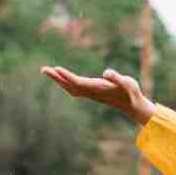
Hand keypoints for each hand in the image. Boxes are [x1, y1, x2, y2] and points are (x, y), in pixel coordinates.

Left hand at [40, 65, 155, 125]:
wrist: (132, 104)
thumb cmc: (131, 92)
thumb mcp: (127, 83)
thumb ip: (117, 78)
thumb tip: (106, 73)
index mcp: (97, 88)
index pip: (78, 82)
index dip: (67, 76)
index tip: (56, 69)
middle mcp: (91, 91)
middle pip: (70, 85)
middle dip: (57, 77)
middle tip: (43, 70)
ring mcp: (90, 93)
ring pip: (70, 87)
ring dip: (59, 80)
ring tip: (47, 71)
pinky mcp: (91, 92)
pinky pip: (74, 88)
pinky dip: (65, 82)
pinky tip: (61, 78)